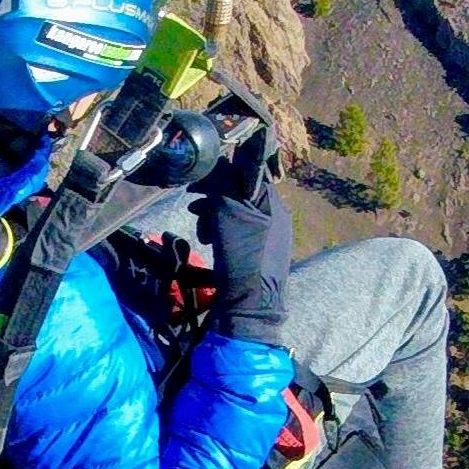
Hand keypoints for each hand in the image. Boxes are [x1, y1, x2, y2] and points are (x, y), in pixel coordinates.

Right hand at [201, 153, 290, 343]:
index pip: (244, 174)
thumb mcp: (228, 214)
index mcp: (272, 203)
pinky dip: (221, 234)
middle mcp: (275, 216)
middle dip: (213, 200)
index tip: (197, 185)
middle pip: (238, 194)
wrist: (252, 304)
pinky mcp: (260, 253)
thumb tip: (216, 165)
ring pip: (235, 213)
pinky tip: (210, 244)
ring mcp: (269, 236)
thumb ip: (223, 185)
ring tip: (202, 232)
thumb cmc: (242, 256)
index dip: (219, 175)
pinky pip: (238, 233)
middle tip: (193, 207)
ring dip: (213, 217)